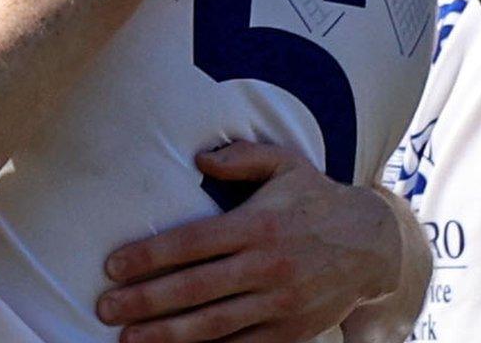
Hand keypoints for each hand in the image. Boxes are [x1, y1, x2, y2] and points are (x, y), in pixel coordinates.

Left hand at [97, 143, 404, 342]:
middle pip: (196, 289)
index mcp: (259, 225)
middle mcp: (268, 266)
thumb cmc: (316, 199)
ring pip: (214, 325)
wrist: (374, 245)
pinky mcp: (291, 332)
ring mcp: (280, 303)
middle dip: (146, 301)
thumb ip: (242, 157)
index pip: (193, 242)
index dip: (150, 255)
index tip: (112, 266)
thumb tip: (199, 159)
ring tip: (129, 340)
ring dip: (167, 335)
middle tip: (107, 308)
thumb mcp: (285, 163)